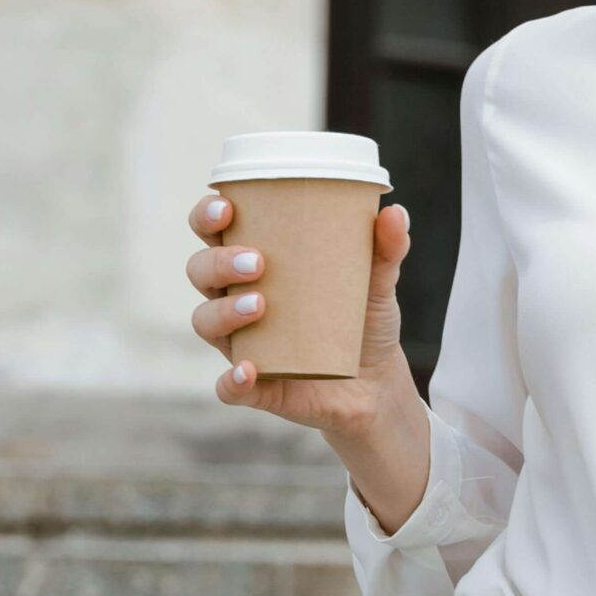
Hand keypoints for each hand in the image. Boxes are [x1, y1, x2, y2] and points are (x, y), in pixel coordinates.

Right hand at [185, 191, 417, 436]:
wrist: (378, 384)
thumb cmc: (362, 319)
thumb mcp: (378, 281)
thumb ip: (385, 248)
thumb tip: (395, 215)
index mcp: (255, 263)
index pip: (213, 231)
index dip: (206, 216)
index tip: (227, 208)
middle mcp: (236, 299)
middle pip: (200, 271)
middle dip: (217, 262)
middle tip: (257, 261)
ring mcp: (243, 343)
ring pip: (205, 322)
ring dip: (222, 312)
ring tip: (260, 305)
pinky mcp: (256, 386)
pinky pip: (228, 387)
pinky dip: (232, 381)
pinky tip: (248, 370)